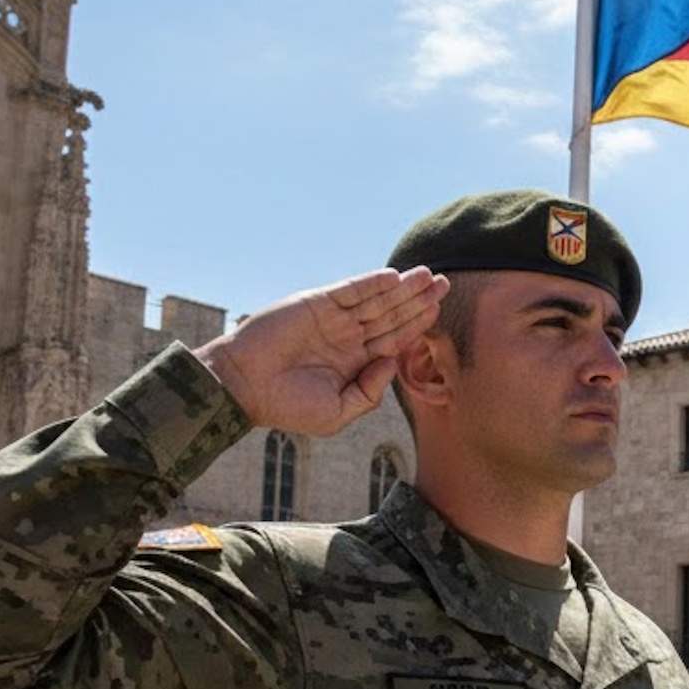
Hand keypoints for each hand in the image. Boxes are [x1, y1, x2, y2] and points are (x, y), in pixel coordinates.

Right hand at [196, 266, 448, 434]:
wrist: (243, 389)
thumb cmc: (287, 406)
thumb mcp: (337, 412)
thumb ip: (369, 392)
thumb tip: (393, 362)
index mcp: (355, 362)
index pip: (394, 339)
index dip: (417, 324)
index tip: (439, 310)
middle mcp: (347, 337)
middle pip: (391, 315)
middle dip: (418, 300)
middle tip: (445, 284)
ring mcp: (332, 319)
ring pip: (376, 300)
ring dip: (402, 287)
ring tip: (428, 275)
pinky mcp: (315, 304)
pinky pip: (349, 291)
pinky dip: (371, 283)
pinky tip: (394, 277)